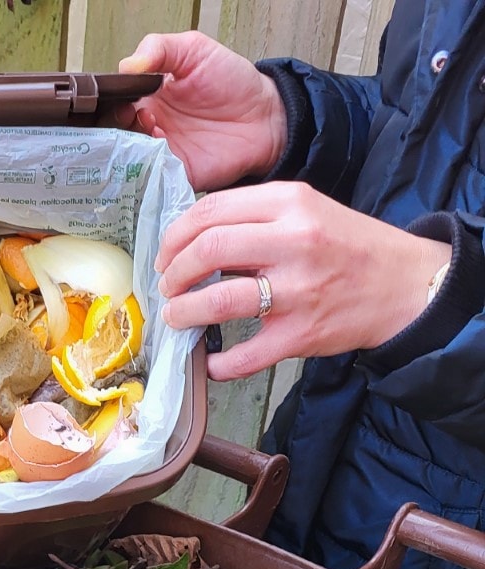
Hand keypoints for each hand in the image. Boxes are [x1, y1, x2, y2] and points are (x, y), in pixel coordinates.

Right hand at [115, 31, 287, 190]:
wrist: (262, 117)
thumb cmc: (231, 81)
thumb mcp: (193, 50)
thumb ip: (158, 49)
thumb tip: (126, 65)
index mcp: (147, 98)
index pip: (114, 105)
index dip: (111, 105)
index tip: (123, 101)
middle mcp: (148, 128)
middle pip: (114, 136)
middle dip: (118, 129)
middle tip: (136, 117)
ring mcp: (159, 154)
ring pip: (127, 160)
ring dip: (133, 148)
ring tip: (153, 131)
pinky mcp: (172, 176)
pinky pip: (149, 180)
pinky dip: (147, 170)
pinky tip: (160, 152)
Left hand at [155, 183, 452, 379]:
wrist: (403, 284)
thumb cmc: (349, 246)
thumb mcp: (307, 210)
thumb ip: (257, 217)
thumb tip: (194, 238)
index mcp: (290, 203)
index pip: (211, 210)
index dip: (176, 236)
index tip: (166, 255)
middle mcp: (293, 242)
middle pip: (207, 250)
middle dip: (173, 273)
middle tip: (167, 287)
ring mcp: (297, 291)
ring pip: (219, 301)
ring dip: (185, 312)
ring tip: (178, 317)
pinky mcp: (300, 334)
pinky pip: (245, 356)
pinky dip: (219, 364)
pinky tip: (210, 362)